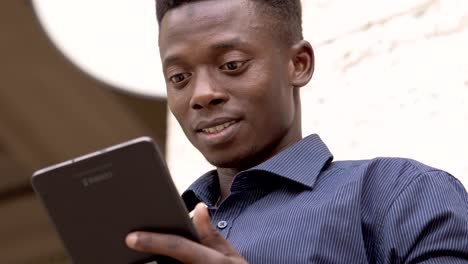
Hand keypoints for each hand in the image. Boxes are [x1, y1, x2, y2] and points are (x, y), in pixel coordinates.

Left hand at [126, 203, 247, 263]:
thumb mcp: (230, 255)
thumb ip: (211, 234)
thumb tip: (198, 208)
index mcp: (208, 260)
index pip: (177, 247)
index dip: (153, 241)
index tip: (131, 238)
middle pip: (163, 263)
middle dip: (148, 253)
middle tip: (128, 244)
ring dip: (150, 262)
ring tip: (137, 252)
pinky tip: (149, 260)